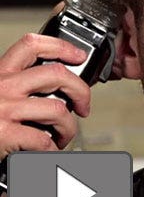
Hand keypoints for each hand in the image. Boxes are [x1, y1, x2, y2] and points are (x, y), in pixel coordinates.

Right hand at [0, 33, 89, 158]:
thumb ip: (21, 85)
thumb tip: (61, 89)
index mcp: (1, 73)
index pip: (33, 45)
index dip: (62, 47)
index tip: (79, 56)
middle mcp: (3, 86)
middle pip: (57, 74)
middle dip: (81, 91)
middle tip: (84, 105)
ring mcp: (3, 109)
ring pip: (58, 109)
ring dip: (69, 127)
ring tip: (63, 136)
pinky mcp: (3, 133)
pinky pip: (44, 140)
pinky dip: (52, 150)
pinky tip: (48, 151)